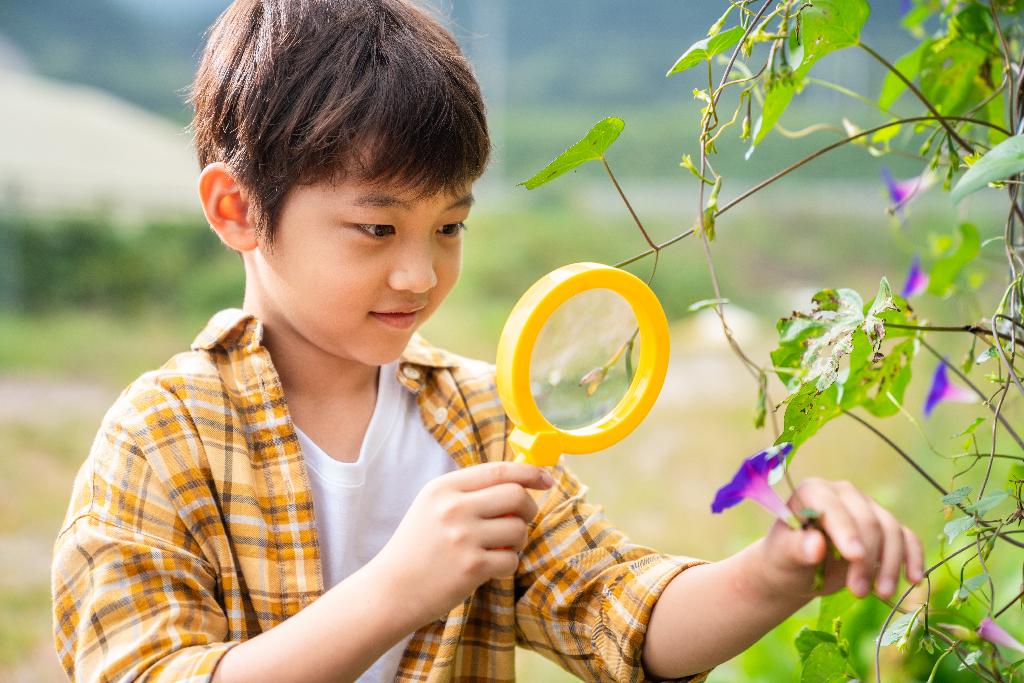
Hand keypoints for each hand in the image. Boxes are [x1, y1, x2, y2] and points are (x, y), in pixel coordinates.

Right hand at [369, 461, 553, 626]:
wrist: (391, 589)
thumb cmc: (417, 547)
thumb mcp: (433, 505)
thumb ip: (470, 492)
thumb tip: (519, 483)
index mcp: (444, 488)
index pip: (499, 470)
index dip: (529, 472)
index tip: (546, 479)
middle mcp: (454, 508)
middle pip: (516, 496)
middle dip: (528, 508)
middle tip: (519, 521)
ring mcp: (464, 537)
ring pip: (518, 529)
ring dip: (518, 540)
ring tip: (499, 548)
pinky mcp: (472, 567)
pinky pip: (512, 560)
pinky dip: (508, 565)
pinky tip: (490, 568)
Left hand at [755, 478, 924, 600]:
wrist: (800, 571)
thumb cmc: (786, 559)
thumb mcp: (783, 556)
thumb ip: (797, 549)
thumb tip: (816, 546)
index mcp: (813, 491)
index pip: (832, 506)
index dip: (845, 530)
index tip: (854, 557)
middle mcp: (843, 493)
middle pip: (867, 520)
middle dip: (867, 558)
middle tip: (858, 592)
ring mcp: (867, 508)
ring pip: (891, 530)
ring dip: (890, 564)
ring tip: (882, 594)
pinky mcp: (885, 527)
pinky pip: (907, 538)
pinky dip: (913, 558)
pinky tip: (913, 580)